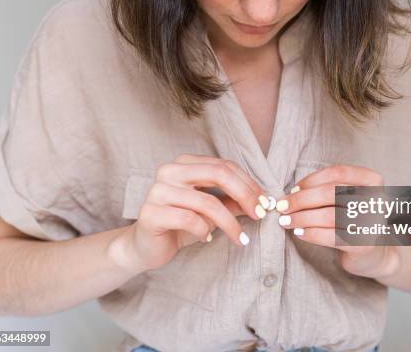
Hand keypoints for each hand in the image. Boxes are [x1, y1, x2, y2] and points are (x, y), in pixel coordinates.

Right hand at [114, 154, 265, 273]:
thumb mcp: (212, 212)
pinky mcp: (150, 213)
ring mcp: (158, 190)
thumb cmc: (181, 225)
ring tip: (239, 238)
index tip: (264, 203)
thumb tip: (263, 201)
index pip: (224, 166)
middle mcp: (169, 171)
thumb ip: (233, 202)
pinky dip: (204, 231)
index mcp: (185, 164)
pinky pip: (189, 219)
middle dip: (244, 195)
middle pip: (218, 174)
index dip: (248, 184)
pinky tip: (206, 239)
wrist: (146, 247)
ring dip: (229, 223)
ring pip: (207, 201)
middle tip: (259, 215)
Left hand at [276, 165, 402, 279]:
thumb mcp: (345, 198)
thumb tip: (291, 193)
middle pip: (330, 193)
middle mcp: (376, 199)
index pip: (337, 173)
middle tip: (282, 207)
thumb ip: (326, 190)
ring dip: (301, 218)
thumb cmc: (353, 220)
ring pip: (328, 215)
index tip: (293, 190)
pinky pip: (330, 236)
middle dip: (301, 200)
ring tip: (286, 221)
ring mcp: (372, 222)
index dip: (311, 180)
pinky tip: (299, 233)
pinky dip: (310, 234)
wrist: (373, 253)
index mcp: (372, 181)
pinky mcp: (363, 244)